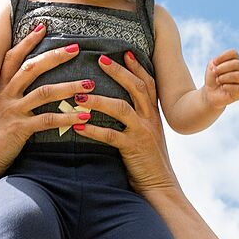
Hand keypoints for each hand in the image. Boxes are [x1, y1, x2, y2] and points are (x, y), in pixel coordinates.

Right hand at [0, 25, 94, 178]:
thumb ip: (11, 93)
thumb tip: (29, 81)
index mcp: (0, 87)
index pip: (13, 57)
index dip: (27, 41)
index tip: (43, 26)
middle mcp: (5, 95)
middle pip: (31, 68)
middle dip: (55, 56)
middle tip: (77, 48)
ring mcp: (12, 111)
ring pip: (44, 92)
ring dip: (69, 87)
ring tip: (91, 84)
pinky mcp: (19, 129)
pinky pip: (48, 120)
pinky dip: (68, 117)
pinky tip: (85, 117)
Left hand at [73, 52, 180, 195]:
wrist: (161, 187)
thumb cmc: (148, 163)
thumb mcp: (147, 136)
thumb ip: (136, 121)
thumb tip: (117, 108)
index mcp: (153, 115)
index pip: (148, 84)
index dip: (137, 67)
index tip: (125, 52)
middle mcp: (150, 120)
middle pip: (137, 88)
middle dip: (119, 72)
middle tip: (101, 59)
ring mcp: (143, 133)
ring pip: (122, 108)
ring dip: (99, 99)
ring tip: (79, 94)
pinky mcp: (133, 148)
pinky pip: (111, 135)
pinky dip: (92, 129)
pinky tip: (77, 125)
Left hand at [202, 48, 238, 108]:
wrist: (211, 93)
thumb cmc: (212, 79)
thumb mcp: (211, 67)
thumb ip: (216, 63)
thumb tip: (222, 67)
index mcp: (236, 62)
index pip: (234, 53)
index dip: (223, 56)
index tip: (214, 63)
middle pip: (237, 64)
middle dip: (222, 68)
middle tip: (215, 73)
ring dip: (225, 77)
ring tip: (218, 80)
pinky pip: (238, 88)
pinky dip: (228, 87)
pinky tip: (223, 87)